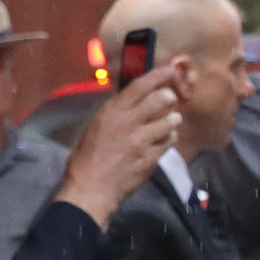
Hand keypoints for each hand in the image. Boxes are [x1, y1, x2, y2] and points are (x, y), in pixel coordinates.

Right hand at [58, 75, 183, 223]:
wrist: (91, 189)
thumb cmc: (86, 159)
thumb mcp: (96, 127)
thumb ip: (116, 113)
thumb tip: (134, 102)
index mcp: (112, 112)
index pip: (140, 86)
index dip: (158, 75)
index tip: (170, 70)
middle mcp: (128, 123)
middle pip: (160, 99)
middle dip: (169, 96)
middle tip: (171, 97)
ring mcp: (142, 141)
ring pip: (169, 120)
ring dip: (173, 118)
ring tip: (171, 119)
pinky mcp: (151, 158)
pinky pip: (168, 141)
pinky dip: (169, 137)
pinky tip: (165, 138)